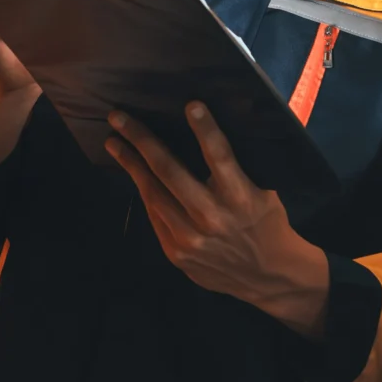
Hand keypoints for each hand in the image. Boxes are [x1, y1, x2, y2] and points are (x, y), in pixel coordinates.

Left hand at [105, 103, 330, 338]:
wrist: (268, 276)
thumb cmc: (267, 224)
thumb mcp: (263, 193)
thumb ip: (236, 170)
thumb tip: (208, 135)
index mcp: (240, 197)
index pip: (220, 156)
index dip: (205, 130)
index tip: (191, 105)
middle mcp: (212, 217)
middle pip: (169, 171)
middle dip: (140, 140)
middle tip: (118, 117)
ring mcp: (191, 239)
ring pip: (153, 194)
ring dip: (131, 166)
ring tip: (114, 143)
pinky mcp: (177, 254)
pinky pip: (155, 217)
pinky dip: (145, 193)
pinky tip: (135, 176)